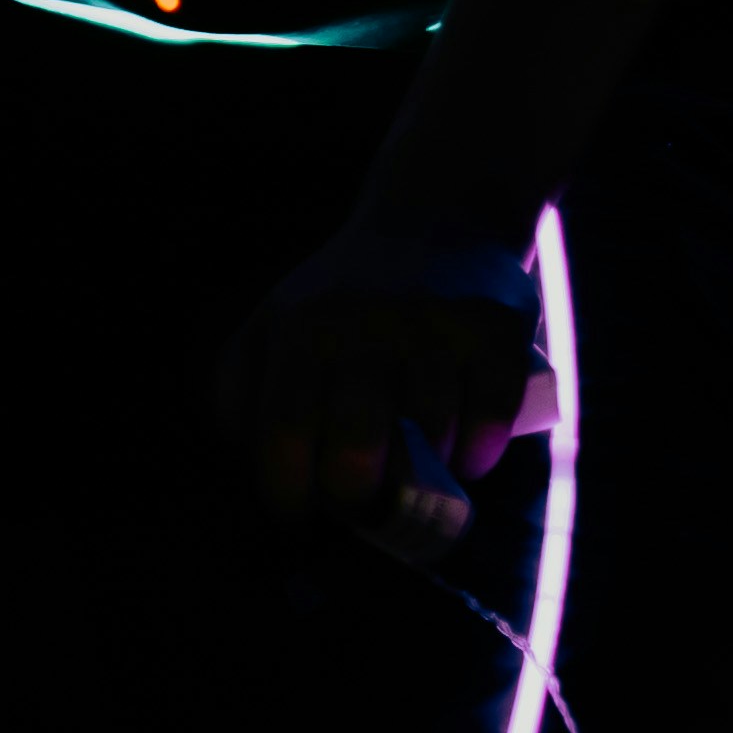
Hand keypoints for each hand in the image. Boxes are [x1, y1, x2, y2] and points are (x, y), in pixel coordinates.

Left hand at [227, 230, 553, 551]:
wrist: (438, 218)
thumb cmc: (341, 302)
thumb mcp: (271, 328)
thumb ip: (239, 397)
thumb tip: (251, 478)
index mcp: (298, 333)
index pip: (284, 437)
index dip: (290, 495)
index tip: (303, 513)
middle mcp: (363, 326)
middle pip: (356, 451)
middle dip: (358, 498)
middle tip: (363, 498)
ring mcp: (432, 326)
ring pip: (431, 443)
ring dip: (426, 473)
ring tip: (415, 461)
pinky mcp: (494, 329)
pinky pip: (490, 421)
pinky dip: (478, 453)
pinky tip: (463, 452)